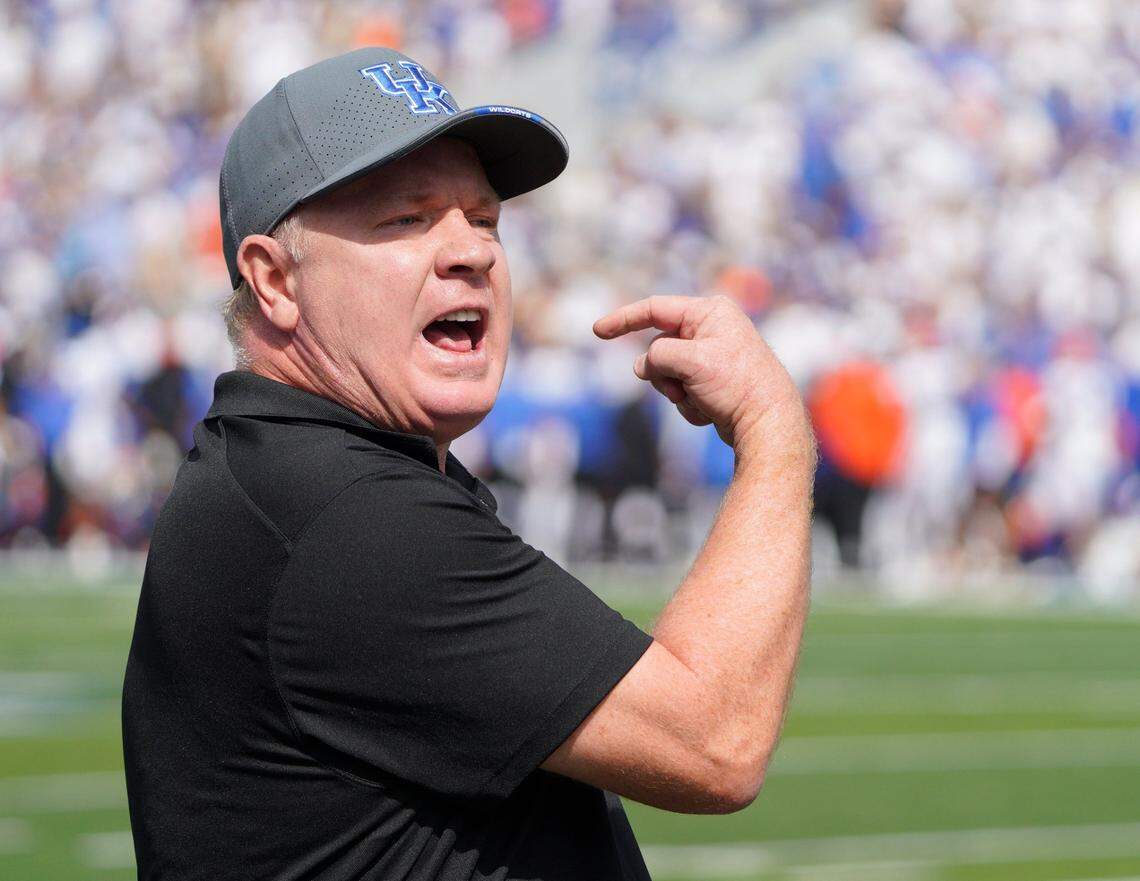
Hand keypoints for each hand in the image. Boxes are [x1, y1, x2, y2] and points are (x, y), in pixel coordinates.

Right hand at [593, 295, 805, 450]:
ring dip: (675, 392)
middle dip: (662, 374)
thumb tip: (643, 367)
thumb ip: (657, 356)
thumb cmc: (735, 385)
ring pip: (666, 373)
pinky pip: (682, 389)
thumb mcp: (689, 361)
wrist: (767, 423)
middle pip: (658, 348)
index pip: (654, 309)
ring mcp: (711, 356)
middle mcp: (711, 329)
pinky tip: (711, 411)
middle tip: (682, 387)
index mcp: (709, 312)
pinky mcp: (712, 381)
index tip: (597, 332)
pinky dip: (689, 403)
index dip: (623, 319)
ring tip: (701, 401)